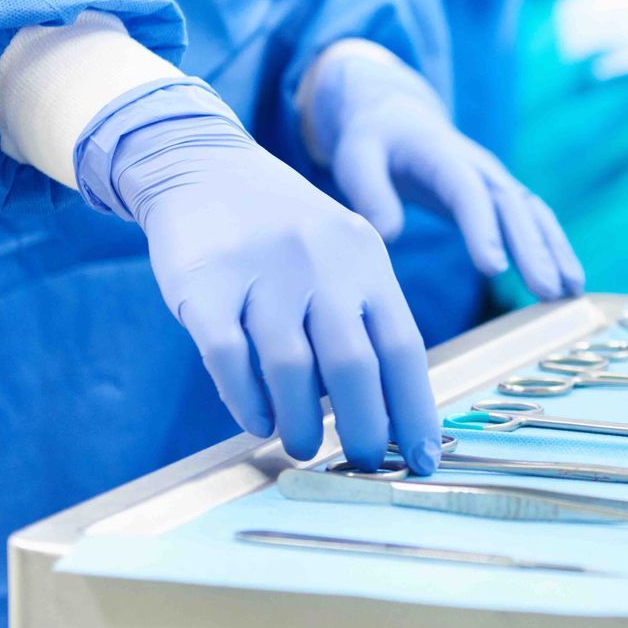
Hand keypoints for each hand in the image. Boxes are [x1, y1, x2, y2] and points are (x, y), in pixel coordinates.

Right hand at [76, 82, 440, 472]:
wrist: (205, 166)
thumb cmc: (287, 231)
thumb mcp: (343, 254)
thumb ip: (364, 318)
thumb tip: (385, 409)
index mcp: (367, 262)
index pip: (403, 348)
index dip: (415, 410)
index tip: (421, 459)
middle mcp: (322, 265)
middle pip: (353, 364)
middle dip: (363, 427)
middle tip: (360, 462)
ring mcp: (263, 272)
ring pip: (290, 368)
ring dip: (300, 421)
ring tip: (302, 445)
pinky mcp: (206, 283)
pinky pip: (228, 357)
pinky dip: (246, 400)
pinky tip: (257, 421)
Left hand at [303, 43, 584, 301]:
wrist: (399, 117)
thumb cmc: (373, 141)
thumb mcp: (355, 158)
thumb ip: (370, 194)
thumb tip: (390, 236)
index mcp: (442, 156)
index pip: (468, 192)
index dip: (483, 228)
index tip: (493, 269)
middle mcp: (480, 167)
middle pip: (513, 207)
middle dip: (533, 250)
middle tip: (547, 292)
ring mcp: (497, 180)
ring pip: (535, 214)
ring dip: (556, 252)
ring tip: (572, 292)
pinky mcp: (503, 197)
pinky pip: (536, 221)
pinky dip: (555, 250)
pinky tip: (569, 285)